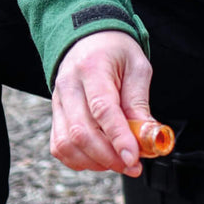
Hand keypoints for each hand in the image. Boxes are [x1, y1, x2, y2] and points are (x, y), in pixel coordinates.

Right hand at [50, 30, 153, 175]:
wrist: (89, 38)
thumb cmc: (116, 51)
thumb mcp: (138, 68)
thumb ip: (139, 102)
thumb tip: (147, 136)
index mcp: (92, 68)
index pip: (102, 109)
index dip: (118, 137)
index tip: (133, 157)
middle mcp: (68, 86)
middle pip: (81, 132)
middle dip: (108, 157)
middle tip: (133, 165)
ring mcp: (57, 102)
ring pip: (66, 144)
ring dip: (95, 162)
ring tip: (119, 163)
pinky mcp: (55, 115)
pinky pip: (59, 146)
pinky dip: (79, 160)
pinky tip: (101, 160)